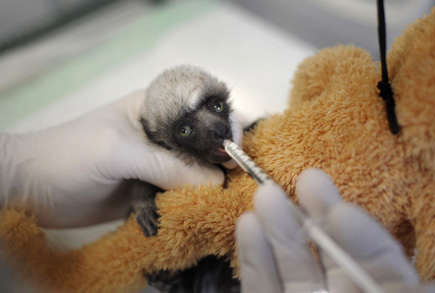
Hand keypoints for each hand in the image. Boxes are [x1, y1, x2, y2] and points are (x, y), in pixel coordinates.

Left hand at [0, 91, 223, 227]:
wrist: (34, 190)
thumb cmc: (72, 155)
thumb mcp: (120, 153)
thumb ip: (167, 166)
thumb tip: (216, 181)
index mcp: (155, 109)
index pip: (200, 107)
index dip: (222, 121)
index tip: (235, 146)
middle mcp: (162, 134)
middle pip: (202, 141)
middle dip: (220, 155)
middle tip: (236, 175)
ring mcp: (157, 163)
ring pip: (194, 169)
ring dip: (210, 181)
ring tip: (226, 195)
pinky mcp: (152, 189)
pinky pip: (180, 192)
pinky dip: (193, 200)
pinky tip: (206, 207)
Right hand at [236, 168, 434, 292]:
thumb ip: (413, 292)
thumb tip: (433, 274)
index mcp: (380, 292)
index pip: (376, 257)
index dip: (358, 231)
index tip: (339, 207)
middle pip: (328, 252)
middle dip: (313, 215)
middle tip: (307, 179)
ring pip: (291, 264)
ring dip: (277, 227)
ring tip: (265, 193)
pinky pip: (260, 286)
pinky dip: (253, 257)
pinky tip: (247, 225)